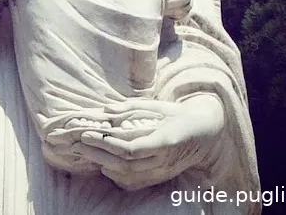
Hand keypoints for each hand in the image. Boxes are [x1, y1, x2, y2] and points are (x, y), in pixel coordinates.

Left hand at [71, 95, 224, 190]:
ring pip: (128, 175)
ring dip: (103, 163)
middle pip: (125, 163)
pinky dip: (115, 175)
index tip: (89, 134)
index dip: (108, 144)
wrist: (205, 133)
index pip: (132, 149)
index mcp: (166, 139)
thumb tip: (106, 110)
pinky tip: (103, 165)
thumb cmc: (179, 114)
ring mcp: (162, 171)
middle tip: (80, 141)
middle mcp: (164, 160)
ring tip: (86, 151)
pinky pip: (134, 181)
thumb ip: (132, 107)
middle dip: (98, 153)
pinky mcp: (160, 176)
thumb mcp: (159, 105)